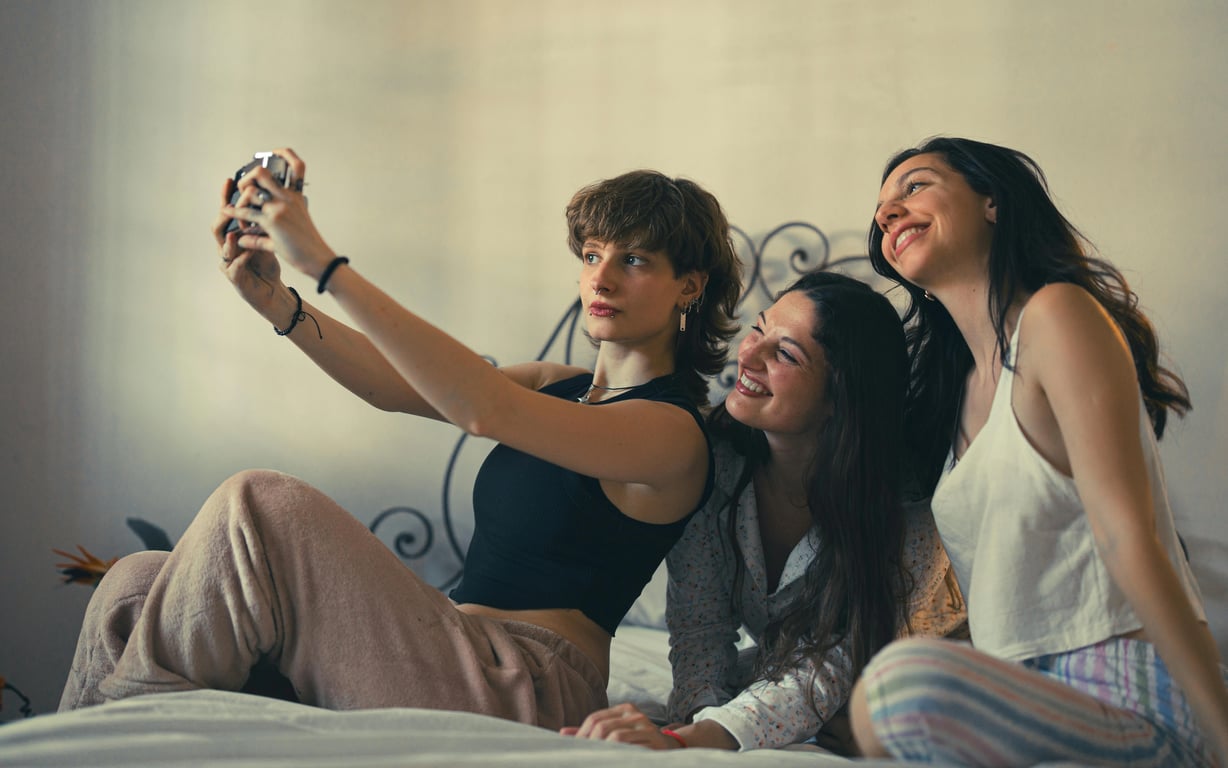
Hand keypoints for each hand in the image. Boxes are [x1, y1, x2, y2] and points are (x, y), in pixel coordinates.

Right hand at [214, 172, 289, 317]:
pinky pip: (234, 267)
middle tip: (234, 204)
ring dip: (231, 238)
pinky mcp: (235, 278)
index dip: (225, 197)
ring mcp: (229, 263)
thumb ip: (263, 221)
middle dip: (225, 214)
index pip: (226, 213)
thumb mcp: (267, 238)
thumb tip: (268, 195)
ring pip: (222, 248)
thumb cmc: (266, 264)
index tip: (230, 180)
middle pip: (218, 226)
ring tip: (238, 231)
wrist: (271, 290)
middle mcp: (228, 248)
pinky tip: (250, 252)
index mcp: (234, 236)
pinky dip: (242, 258)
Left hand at [218, 147, 334, 280]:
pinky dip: (234, 213)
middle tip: (244, 190)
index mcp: (296, 197)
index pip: (297, 166)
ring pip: (251, 191)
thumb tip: (245, 235)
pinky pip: (246, 213)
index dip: (285, 153)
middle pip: (262, 172)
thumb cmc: (308, 246)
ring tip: (236, 210)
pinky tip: (227, 213)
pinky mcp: (272, 222)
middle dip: (247, 178)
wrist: (318, 260)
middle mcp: (287, 198)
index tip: (273, 152)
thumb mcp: (291, 234)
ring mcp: (279, 208)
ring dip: (239, 200)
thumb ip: (267, 230)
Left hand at [560, 703, 681, 749]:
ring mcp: (645, 726)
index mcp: (624, 709)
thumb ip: (592, 732)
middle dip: (589, 743)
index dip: (581, 734)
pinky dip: (615, 754)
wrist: (670, 749)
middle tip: (584, 756)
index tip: (574, 749)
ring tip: (596, 758)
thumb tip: (563, 733)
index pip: (595, 718)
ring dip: (601, 750)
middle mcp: (634, 714)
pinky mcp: (653, 741)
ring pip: (614, 736)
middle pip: (602, 726)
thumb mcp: (616, 732)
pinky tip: (610, 759)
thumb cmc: (638, 742)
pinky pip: (629, 747)